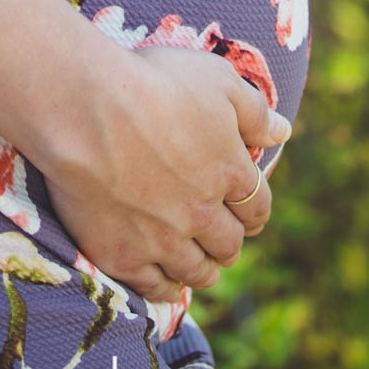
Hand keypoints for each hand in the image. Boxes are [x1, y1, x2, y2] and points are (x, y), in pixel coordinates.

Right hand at [42, 44, 288, 306]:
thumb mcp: (216, 79)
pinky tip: (166, 284)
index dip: (254, 212)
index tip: (248, 214)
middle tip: (221, 240)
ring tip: (200, 265)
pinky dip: (165, 289)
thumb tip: (284, 132)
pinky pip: (155, 288)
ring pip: (197, 271)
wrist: (85, 108)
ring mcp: (163, 240)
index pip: (257, 207)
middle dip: (229, 242)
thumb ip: (254, 111)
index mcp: (230, 172)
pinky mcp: (124, 256)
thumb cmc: (152, 82)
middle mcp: (203, 214)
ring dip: (204, 269)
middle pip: (228, 244)